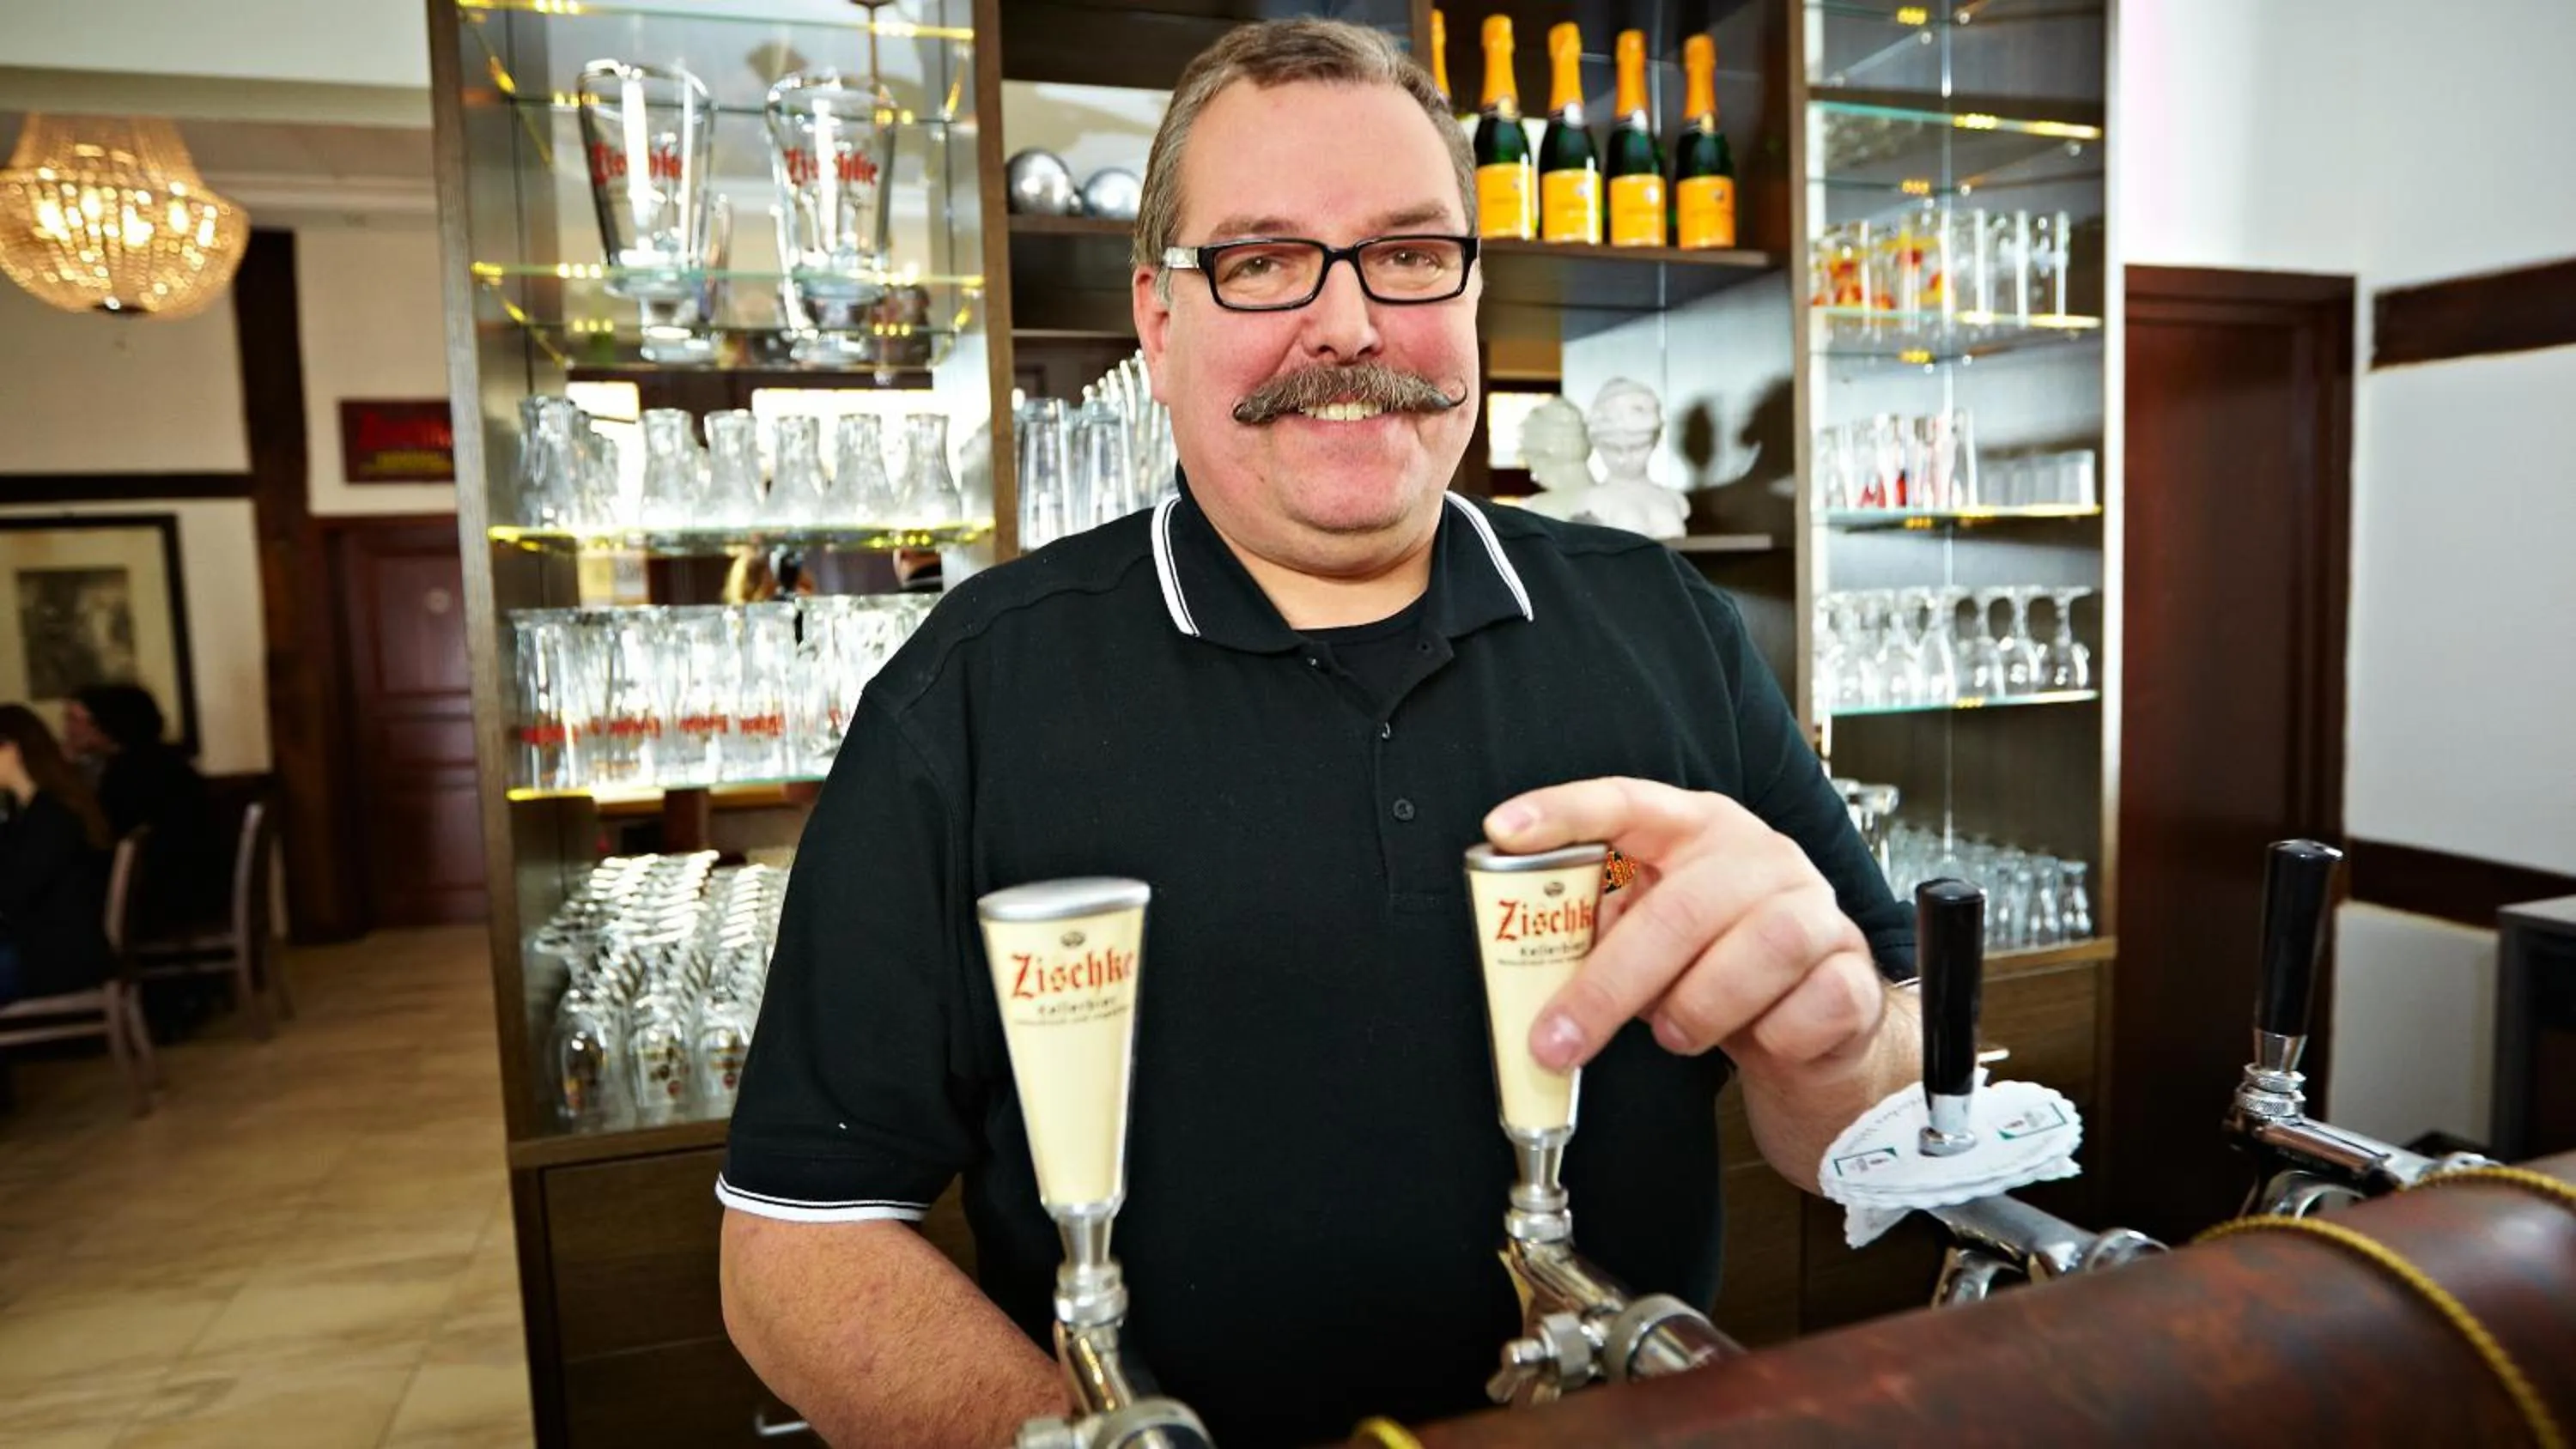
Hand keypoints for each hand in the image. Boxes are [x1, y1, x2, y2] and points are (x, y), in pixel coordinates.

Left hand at [1484, 777, 1890, 1079]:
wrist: (1819, 1021)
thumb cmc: (1719, 966)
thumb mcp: (1657, 939)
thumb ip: (1607, 935)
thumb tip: (1538, 974)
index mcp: (1698, 829)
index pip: (1626, 802)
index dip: (1564, 811)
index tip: (1502, 829)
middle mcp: (1760, 856)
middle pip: (1680, 910)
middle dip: (1607, 987)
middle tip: (1556, 1041)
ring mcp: (1815, 907)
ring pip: (1753, 956)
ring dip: (1695, 1013)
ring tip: (1675, 1032)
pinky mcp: (1853, 971)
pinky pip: (1802, 1013)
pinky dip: (1766, 1040)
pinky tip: (1758, 1036)